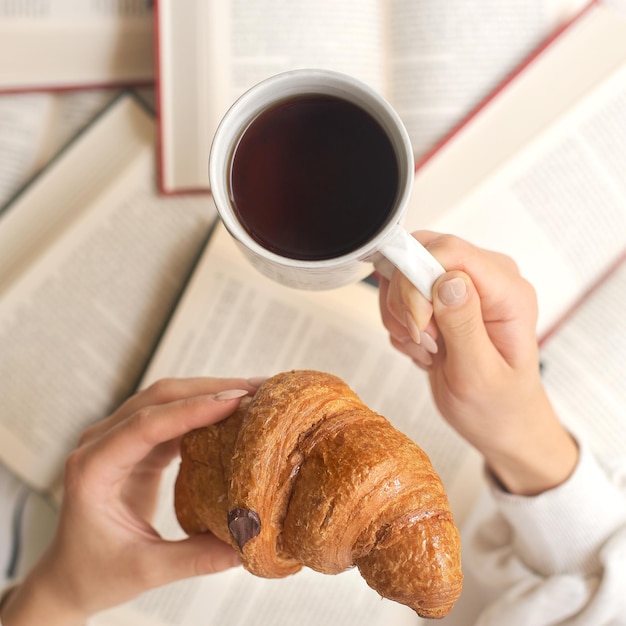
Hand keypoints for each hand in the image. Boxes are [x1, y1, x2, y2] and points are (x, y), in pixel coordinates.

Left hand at [1, 377, 260, 625]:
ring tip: (254, 394)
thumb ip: (197, 557)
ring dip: (210, 392)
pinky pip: (172, 415)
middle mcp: (100, 442)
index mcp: (92, 469)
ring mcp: (117, 438)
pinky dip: (203, 409)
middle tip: (257, 390)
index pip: (146, 425)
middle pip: (159, 397)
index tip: (235, 401)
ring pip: (167, 398)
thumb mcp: (146, 571)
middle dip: (210, 389)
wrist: (69, 575)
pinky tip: (233, 412)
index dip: (192, 409)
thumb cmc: (95, 574)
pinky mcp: (136, 443)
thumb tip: (251, 542)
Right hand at [379, 232, 577, 495]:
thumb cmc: (498, 406)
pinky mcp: (440, 298)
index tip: (420, 325)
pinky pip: (400, 294)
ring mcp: (461, 287)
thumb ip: (464, 325)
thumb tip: (447, 280)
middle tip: (424, 340)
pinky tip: (425, 350)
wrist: (498, 423)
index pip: (450, 251)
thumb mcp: (480, 375)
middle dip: (406, 300)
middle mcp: (486, 280)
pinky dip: (401, 325)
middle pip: (421, 254)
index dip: (420, 282)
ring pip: (403, 273)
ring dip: (401, 315)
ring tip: (428, 348)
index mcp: (507, 291)